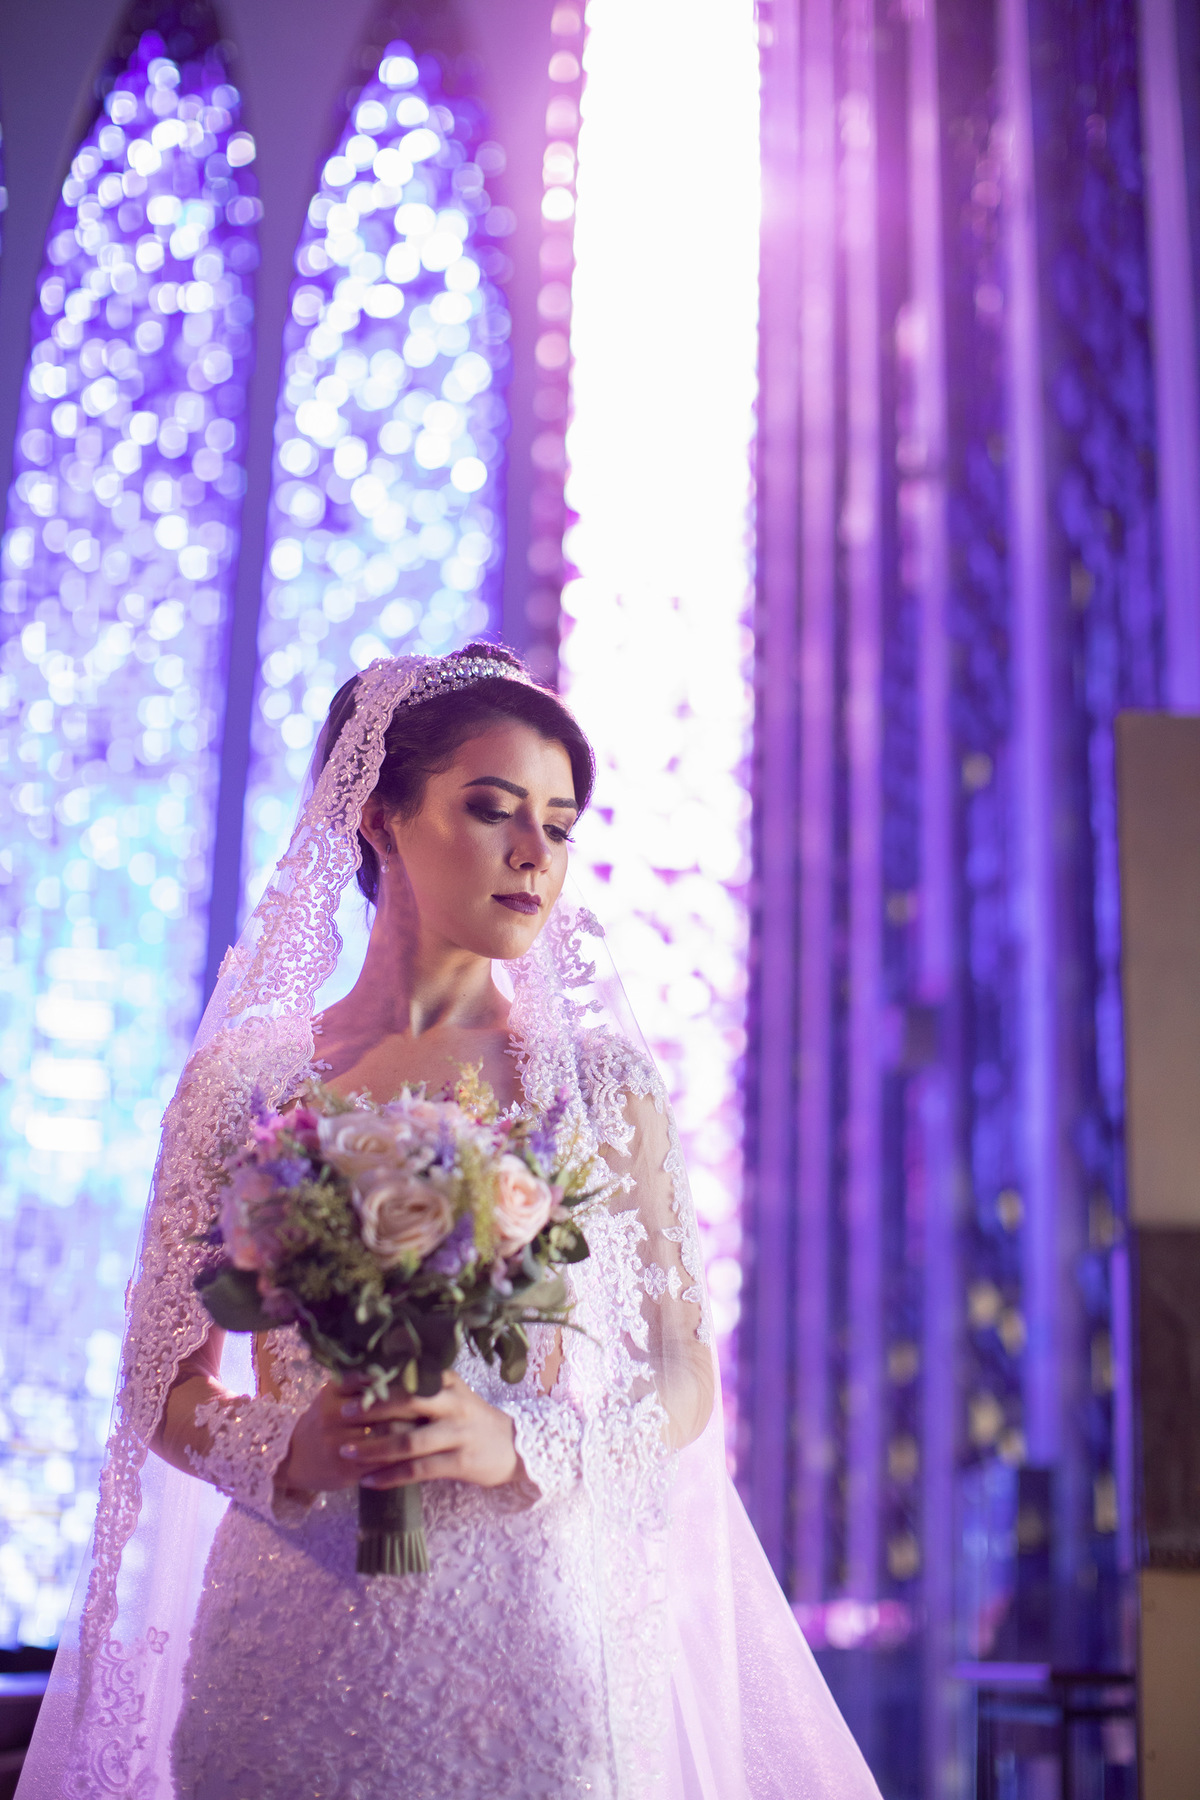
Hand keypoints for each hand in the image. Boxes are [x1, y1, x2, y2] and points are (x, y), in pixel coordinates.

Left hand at [277, 1371, 519, 1496]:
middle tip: (342, 1413)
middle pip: (407, 1401)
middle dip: (372, 1408)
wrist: (512, 1447)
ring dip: (374, 1447)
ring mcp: (458, 1433)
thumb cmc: (469, 1420)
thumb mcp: (451, 1395)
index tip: (344, 1380)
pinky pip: (418, 1470)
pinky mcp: (460, 1462)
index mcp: (447, 1381)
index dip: (375, 1377)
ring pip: (409, 1440)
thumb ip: (420, 1388)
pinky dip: (390, 1476)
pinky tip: (368, 1481)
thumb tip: (374, 1382)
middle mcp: (453, 1403)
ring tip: (346, 1452)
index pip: (406, 1375)